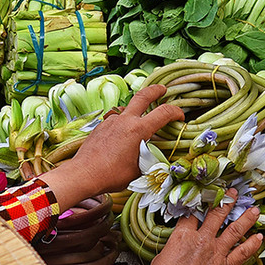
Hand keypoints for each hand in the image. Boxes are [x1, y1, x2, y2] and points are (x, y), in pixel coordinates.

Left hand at [41, 86, 183, 210]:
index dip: (176, 112)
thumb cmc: (112, 175)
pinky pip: (116, 119)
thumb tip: (153, 153)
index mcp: (138, 129)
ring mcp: (111, 121)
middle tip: (163, 89)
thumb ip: (148, 156)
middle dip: (155, 90)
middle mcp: (125, 120)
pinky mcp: (101, 126)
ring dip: (136, 110)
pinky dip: (123, 122)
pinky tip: (122, 134)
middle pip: (143, 96)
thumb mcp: (138, 170)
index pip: (163, 113)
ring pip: (127, 108)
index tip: (180, 116)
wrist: (84, 174)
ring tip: (140, 119)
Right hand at [141, 192, 262, 264]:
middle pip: (217, 215)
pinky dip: (252, 244)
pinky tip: (259, 237)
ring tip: (255, 209)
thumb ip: (174, 247)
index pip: (193, 214)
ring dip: (246, 218)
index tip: (205, 198)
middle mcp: (202, 240)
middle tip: (234, 193)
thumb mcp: (162, 257)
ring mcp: (216, 253)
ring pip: (235, 230)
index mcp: (183, 235)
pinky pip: (242, 253)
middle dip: (227, 201)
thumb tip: (179, 245)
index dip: (199, 205)